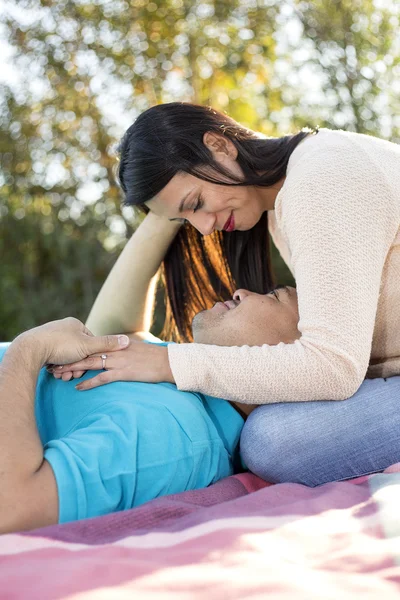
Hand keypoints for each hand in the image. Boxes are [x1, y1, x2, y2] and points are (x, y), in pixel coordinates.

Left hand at [21, 317, 129, 365]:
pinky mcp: (42, 346)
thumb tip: (127, 340)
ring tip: (64, 377)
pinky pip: (55, 358)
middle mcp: (63, 328)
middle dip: (78, 366)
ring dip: (68, 369)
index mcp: (75, 324)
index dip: (92, 356)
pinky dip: (58, 367)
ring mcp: (52, 336)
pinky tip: (56, 374)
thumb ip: (108, 344)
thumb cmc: (61, 345)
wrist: (31, 349)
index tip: (89, 366)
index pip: (90, 342)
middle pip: (78, 351)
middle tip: (74, 375)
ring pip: (67, 357)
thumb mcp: (88, 345)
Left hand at [51, 342, 173, 389]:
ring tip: (59, 375)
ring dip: (73, 369)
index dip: (75, 350)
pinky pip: (102, 378)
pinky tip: (79, 386)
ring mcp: (118, 360)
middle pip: (86, 352)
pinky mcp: (124, 372)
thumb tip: (110, 351)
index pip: (91, 345)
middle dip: (68, 358)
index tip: (62, 354)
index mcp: (116, 343)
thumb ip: (120, 348)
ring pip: (90, 363)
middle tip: (52, 364)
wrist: (169, 362)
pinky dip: (89, 382)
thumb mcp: (135, 348)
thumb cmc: (154, 357)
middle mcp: (115, 349)